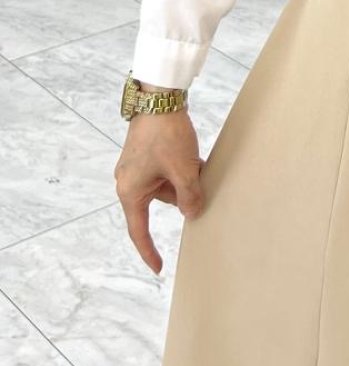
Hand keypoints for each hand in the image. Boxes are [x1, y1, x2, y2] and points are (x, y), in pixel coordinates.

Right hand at [115, 110, 204, 274]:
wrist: (158, 97)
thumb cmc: (166, 135)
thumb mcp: (183, 170)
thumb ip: (189, 197)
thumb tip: (192, 214)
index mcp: (131, 192)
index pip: (139, 231)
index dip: (149, 251)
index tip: (158, 268)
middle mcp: (129, 182)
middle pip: (161, 203)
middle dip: (183, 197)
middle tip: (202, 185)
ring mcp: (137, 167)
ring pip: (167, 186)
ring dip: (185, 180)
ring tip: (199, 165)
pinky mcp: (146, 154)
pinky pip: (166, 171)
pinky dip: (181, 170)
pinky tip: (196, 159)